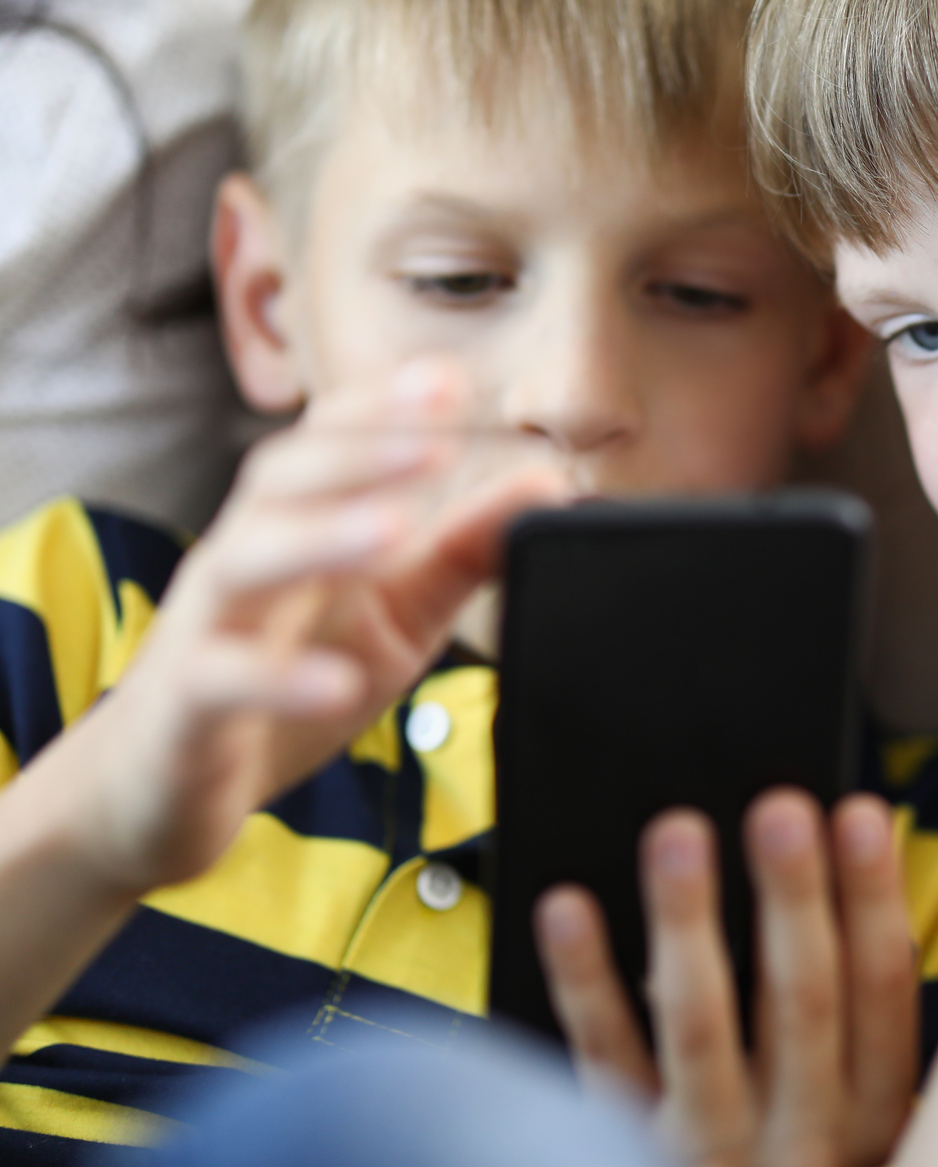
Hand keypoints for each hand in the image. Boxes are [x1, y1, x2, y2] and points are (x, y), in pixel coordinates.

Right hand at [48, 358, 567, 893]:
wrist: (161, 786)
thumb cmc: (286, 683)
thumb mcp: (397, 615)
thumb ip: (463, 551)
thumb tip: (547, 484)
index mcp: (293, 529)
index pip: (326, 446)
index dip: (380, 410)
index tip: (448, 380)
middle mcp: (243, 562)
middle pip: (280, 482)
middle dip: (358, 454)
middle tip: (436, 438)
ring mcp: (206, 630)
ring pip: (245, 563)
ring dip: (319, 539)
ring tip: (392, 528)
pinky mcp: (185, 709)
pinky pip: (223, 682)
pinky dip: (279, 679)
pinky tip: (335, 681)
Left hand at [536, 789, 916, 1166]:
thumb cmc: (782, 1123)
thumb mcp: (846, 1078)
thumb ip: (850, 989)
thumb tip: (835, 840)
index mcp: (876, 1109)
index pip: (883, 988)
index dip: (873, 894)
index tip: (856, 810)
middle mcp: (808, 1145)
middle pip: (802, 1000)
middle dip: (792, 893)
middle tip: (777, 807)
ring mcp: (719, 1159)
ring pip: (702, 1023)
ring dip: (689, 917)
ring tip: (677, 834)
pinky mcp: (633, 1159)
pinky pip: (606, 1053)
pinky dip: (585, 975)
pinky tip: (570, 909)